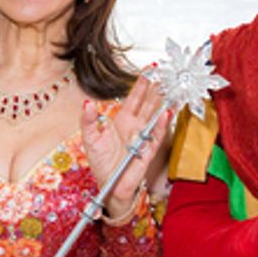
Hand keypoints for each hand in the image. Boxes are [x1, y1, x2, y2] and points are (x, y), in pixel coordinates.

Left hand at [81, 77, 168, 221]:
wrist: (111, 186)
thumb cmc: (101, 164)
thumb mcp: (90, 139)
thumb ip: (88, 121)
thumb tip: (87, 103)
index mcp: (122, 120)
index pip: (134, 98)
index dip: (142, 84)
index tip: (149, 69)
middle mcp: (135, 126)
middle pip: (148, 102)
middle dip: (156, 87)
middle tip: (164, 72)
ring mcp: (143, 137)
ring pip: (155, 115)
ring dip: (162, 102)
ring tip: (170, 88)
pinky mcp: (149, 150)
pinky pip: (156, 134)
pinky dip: (161, 124)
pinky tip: (165, 112)